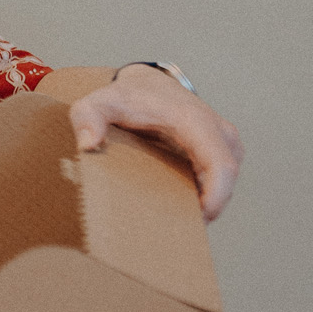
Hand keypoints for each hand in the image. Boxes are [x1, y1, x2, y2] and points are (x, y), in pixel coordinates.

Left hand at [68, 68, 243, 221]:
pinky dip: (204, 196)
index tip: (197, 219)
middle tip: (170, 227)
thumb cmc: (129, 95)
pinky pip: (221, 181)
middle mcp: (219, 133)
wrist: (149, 84)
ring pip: (225, 185)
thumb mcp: (100, 101)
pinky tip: (177, 205)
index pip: (221, 165)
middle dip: (205, 209)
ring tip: (169, 217)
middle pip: (225, 182)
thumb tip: (88, 145)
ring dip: (204, 204)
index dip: (216, 196)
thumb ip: (86, 116)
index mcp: (195, 122)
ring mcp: (225, 144)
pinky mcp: (223, 152)